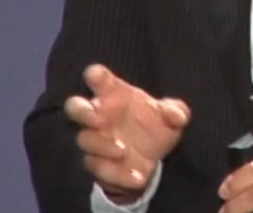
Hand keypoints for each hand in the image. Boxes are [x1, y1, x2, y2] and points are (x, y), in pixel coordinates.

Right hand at [62, 64, 190, 200]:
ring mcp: (96, 140)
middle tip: (98, 118)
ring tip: (124, 151)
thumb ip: (175, 111)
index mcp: (114, 94)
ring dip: (102, 146)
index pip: (98, 79)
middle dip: (81, 111)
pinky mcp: (97, 164)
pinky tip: (137, 176)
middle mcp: (100, 115)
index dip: (95, 75)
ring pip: (85, 140)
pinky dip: (117, 174)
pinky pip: (98, 168)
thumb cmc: (154, 125)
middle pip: (75, 107)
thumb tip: (176, 115)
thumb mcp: (172, 116)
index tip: (95, 76)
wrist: (152, 160)